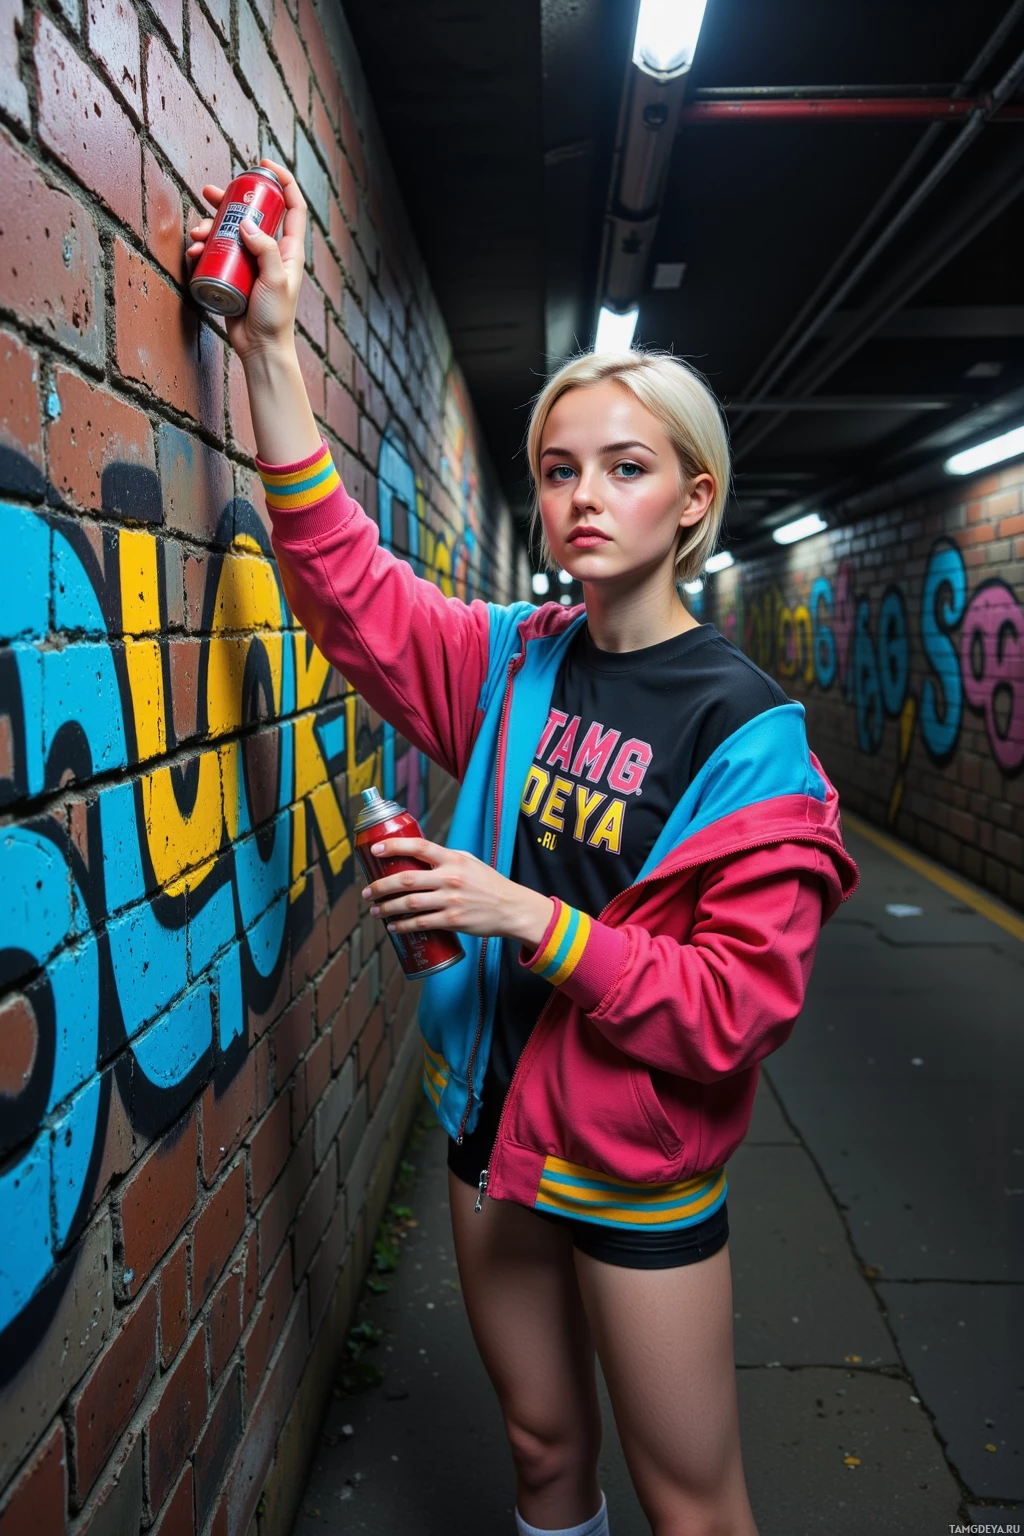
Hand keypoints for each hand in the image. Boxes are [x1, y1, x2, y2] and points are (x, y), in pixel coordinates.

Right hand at [186, 158, 306, 361]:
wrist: (259, 347)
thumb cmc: (274, 317)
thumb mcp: (276, 281)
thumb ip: (266, 251)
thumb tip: (246, 223)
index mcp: (288, 249)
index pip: (292, 207)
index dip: (282, 182)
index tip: (263, 165)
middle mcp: (269, 251)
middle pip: (251, 213)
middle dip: (230, 199)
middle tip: (209, 193)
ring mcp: (249, 261)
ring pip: (228, 231)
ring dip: (209, 225)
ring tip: (197, 233)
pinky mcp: (232, 273)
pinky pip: (215, 251)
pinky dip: (202, 247)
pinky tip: (193, 251)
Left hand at [361, 839, 554, 949]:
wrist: (511, 908)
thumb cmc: (488, 883)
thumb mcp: (469, 862)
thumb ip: (444, 858)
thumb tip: (415, 857)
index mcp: (453, 859)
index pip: (419, 847)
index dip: (395, 846)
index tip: (376, 850)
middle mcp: (451, 878)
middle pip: (406, 879)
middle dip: (381, 886)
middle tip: (367, 891)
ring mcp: (451, 900)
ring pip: (409, 904)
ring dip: (387, 908)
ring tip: (375, 910)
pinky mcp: (453, 921)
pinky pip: (421, 924)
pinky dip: (403, 926)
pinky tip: (392, 927)